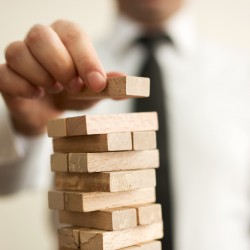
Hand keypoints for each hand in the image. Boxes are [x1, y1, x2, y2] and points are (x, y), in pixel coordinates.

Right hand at [0, 20, 119, 135]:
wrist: (50, 113)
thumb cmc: (73, 95)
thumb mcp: (94, 91)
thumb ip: (110, 86)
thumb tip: (127, 82)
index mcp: (65, 38)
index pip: (74, 35)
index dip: (86, 59)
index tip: (96, 83)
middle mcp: (41, 41)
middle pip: (40, 35)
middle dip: (60, 65)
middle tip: (73, 87)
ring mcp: (20, 56)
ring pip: (18, 51)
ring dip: (41, 75)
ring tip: (54, 89)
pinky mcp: (6, 75)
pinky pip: (3, 74)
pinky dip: (21, 86)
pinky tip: (36, 94)